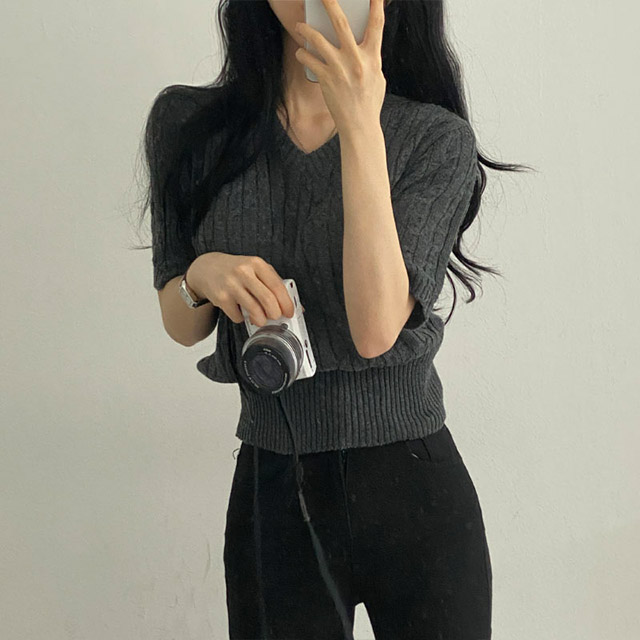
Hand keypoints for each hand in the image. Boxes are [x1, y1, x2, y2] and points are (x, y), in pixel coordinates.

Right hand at [187, 252, 296, 325]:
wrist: (207, 268)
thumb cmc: (236, 270)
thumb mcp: (255, 269)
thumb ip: (273, 283)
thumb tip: (294, 306)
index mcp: (256, 264)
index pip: (277, 285)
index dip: (286, 302)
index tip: (289, 313)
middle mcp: (243, 272)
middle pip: (267, 299)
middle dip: (275, 313)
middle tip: (275, 317)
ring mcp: (231, 284)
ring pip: (253, 309)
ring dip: (260, 320)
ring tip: (260, 320)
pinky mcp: (221, 297)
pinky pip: (237, 315)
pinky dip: (242, 319)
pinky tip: (241, 312)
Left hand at [294, 0, 386, 134]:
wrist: (360, 126)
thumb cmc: (369, 103)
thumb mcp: (377, 78)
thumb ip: (369, 59)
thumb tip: (359, 45)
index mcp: (373, 57)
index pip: (377, 25)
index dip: (376, 5)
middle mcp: (356, 60)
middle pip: (341, 23)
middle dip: (331, 4)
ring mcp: (340, 68)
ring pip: (319, 40)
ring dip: (307, 30)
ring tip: (300, 26)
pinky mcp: (326, 79)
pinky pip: (310, 60)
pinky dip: (303, 54)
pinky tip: (301, 53)